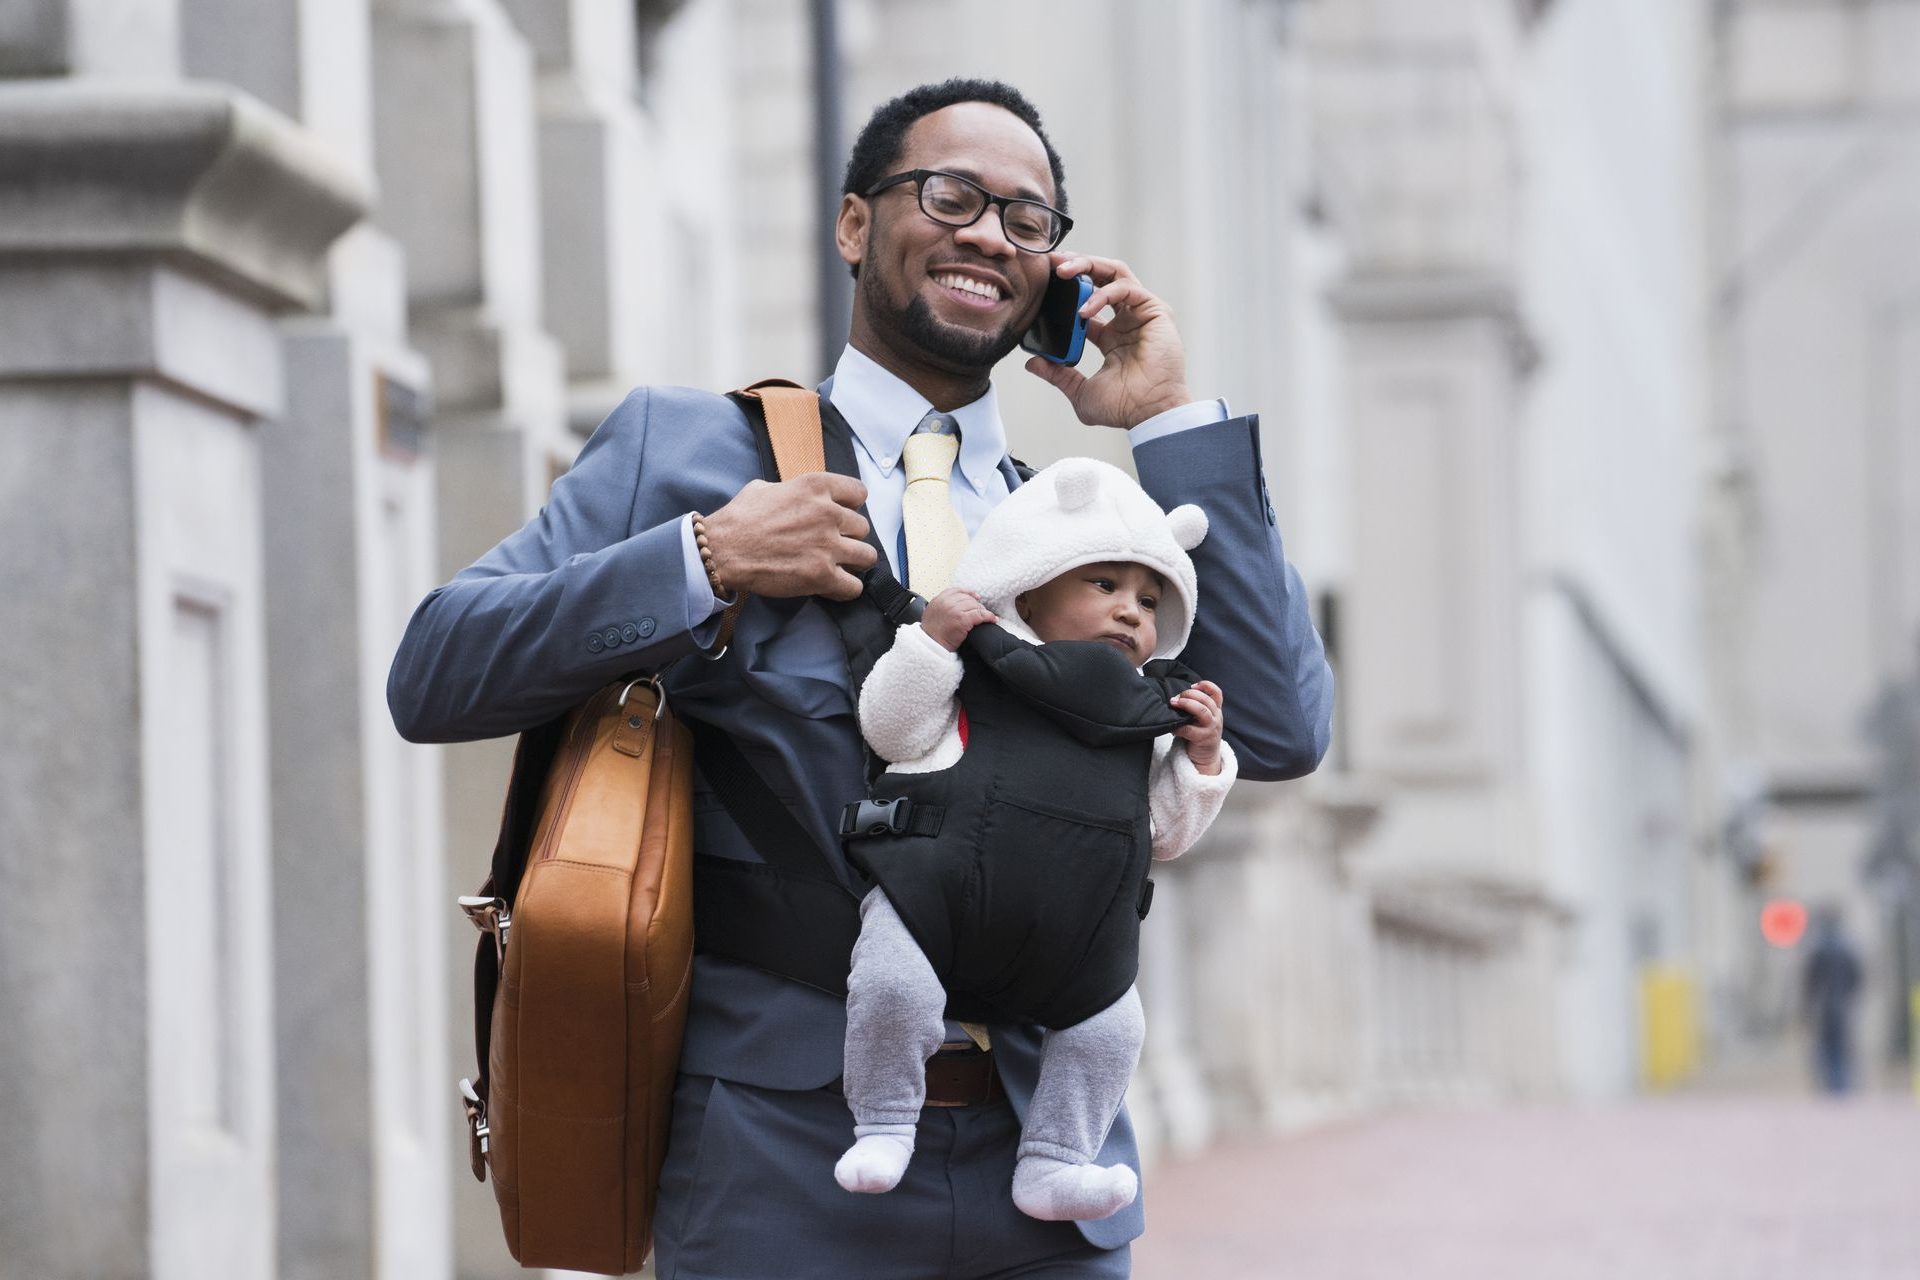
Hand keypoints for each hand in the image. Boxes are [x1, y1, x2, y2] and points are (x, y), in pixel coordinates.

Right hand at [700, 473, 877, 601]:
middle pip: (862, 527)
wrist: (722, 550)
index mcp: (816, 487)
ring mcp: (828, 546)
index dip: (851, 506)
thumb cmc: (739, 519)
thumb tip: (799, 498)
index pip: (859, 493)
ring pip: (867, 556)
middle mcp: (828, 513)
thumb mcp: (767, 488)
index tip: (840, 516)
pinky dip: (846, 589)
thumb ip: (793, 491)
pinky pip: (854, 587)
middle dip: (848, 537)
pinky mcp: (822, 575)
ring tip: (838, 566)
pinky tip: (833, 586)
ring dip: (853, 562)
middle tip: (832, 545)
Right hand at [921, 587, 995, 651]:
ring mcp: (955, 610)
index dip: (969, 593)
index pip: (957, 591)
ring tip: (987, 617)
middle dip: (976, 605)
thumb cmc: (932, 634)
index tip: (976, 597)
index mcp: (939, 600)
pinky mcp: (962, 619)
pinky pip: (980, 615)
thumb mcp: (933, 613)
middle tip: (981, 613)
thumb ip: (942, 606)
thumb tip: (957, 604)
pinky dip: (989, 617)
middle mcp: (946, 602)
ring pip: (975, 606)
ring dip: (983, 611)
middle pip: (968, 599)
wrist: (931, 646)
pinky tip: (993, 619)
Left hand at [1025, 253, 1192, 429]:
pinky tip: (1083, 311)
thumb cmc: (1123, 407)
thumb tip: (1032, 363)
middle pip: (1101, 277)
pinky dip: (1102, 294)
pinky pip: (1126, 288)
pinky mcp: (1155, 310)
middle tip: (1051, 263)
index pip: (1087, 301)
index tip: (1044, 283)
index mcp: (1111, 337)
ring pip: (1114, 272)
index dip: (1066, 290)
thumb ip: (1058, 375)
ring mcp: (1141, 313)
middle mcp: (1127, 320)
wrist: (1148, 413)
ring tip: (1062, 271)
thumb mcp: (1080, 391)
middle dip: (1076, 265)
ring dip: (1088, 266)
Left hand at [1170, 680, 1224, 774]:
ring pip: (1202, 711)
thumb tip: (1175, 697)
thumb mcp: (1202, 719)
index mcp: (1216, 710)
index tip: (1193, 685)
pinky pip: (1189, 730)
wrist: (1206, 757)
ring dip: (1186, 704)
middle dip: (1189, 694)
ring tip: (1174, 703)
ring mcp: (1211, 728)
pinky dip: (1178, 727)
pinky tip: (1171, 727)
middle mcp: (1216, 717)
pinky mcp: (1203, 739)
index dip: (1206, 685)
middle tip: (1176, 698)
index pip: (1217, 693)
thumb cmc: (1199, 734)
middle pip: (1206, 700)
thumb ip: (1195, 708)